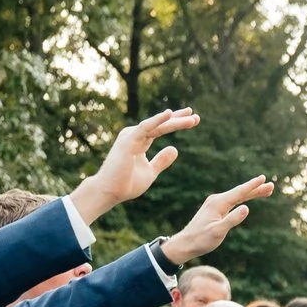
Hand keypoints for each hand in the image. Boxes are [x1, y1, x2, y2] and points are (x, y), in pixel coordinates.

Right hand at [70, 109, 200, 223]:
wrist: (110, 191)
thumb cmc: (126, 183)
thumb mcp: (150, 172)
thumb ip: (161, 160)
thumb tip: (175, 149)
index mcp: (140, 141)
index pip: (161, 129)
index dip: (176, 123)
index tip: (193, 119)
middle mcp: (136, 135)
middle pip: (161, 124)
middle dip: (179, 119)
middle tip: (196, 116)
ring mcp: (131, 136)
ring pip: (157, 126)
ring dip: (174, 121)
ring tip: (192, 117)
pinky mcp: (128, 140)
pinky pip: (146, 128)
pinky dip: (157, 120)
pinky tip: (170, 114)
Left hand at [160, 176, 274, 264]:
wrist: (185, 243)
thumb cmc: (201, 239)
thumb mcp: (218, 232)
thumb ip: (232, 220)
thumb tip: (246, 208)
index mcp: (218, 203)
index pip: (239, 192)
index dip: (252, 186)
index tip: (264, 178)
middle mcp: (217, 200)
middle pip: (240, 192)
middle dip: (256, 189)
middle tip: (271, 185)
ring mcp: (216, 203)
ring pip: (238, 196)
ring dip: (251, 193)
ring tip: (266, 191)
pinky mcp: (215, 209)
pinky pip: (233, 201)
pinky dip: (243, 199)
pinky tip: (247, 199)